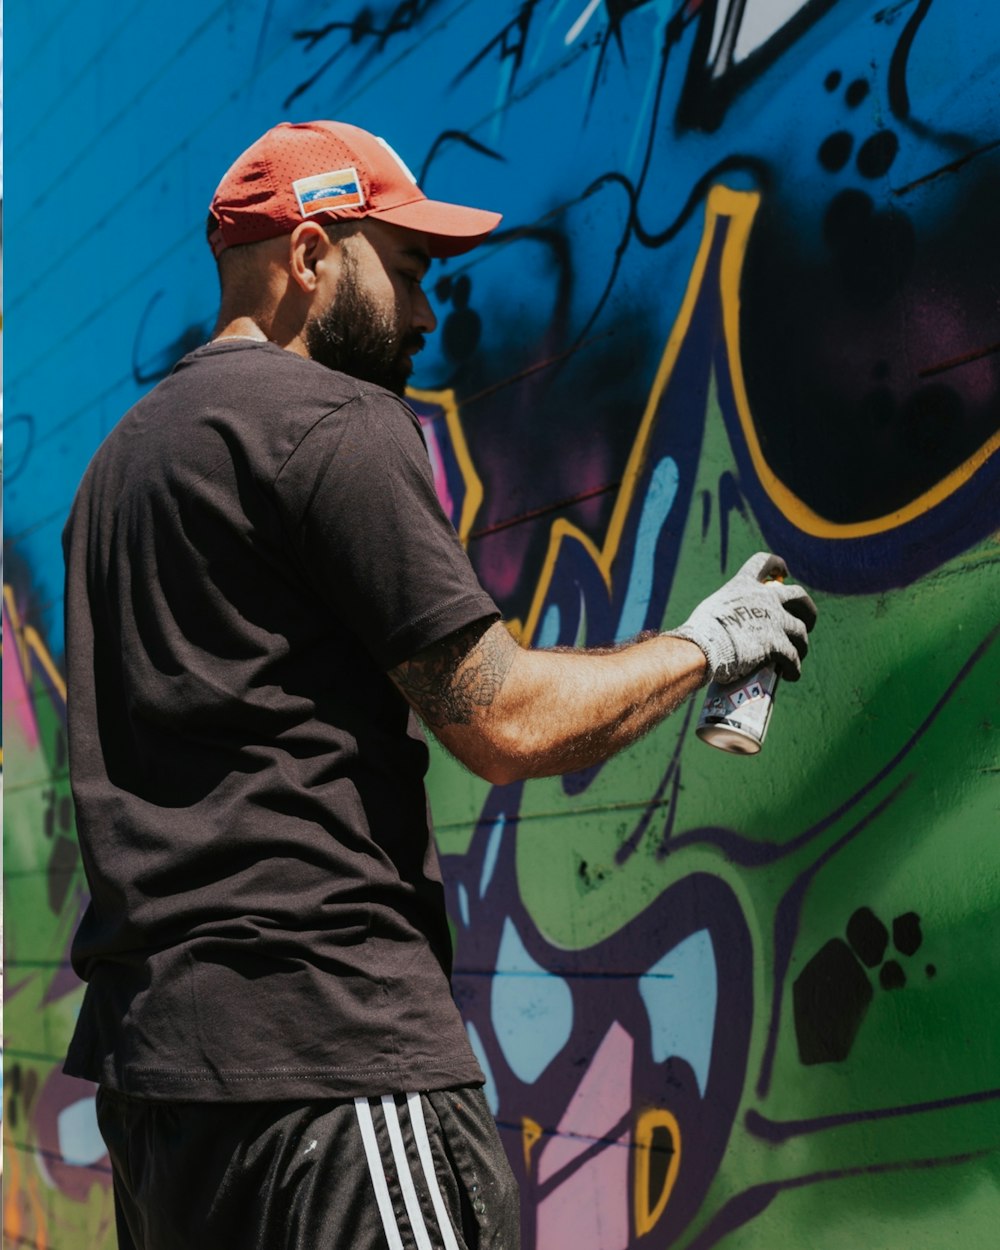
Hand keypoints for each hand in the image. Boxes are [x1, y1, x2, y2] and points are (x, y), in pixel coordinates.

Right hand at [664, 552, 817, 684]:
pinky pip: (793, 658)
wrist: (702, 647)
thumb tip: (729, 625)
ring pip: (801, 631)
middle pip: (799, 596)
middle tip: (806, 621)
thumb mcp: (713, 608)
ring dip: (801, 645)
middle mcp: (765, 599)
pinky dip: (794, 669)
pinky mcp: (777, 645)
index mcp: (744, 585)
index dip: (776, 565)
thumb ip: (729, 610)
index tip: (783, 573)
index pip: (764, 563)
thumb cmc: (700, 631)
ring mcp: (775, 621)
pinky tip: (790, 675)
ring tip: (797, 657)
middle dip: (807, 609)